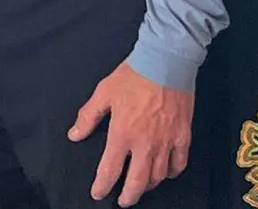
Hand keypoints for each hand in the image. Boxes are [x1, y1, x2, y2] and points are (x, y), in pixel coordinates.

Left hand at [69, 61, 193, 205]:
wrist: (166, 62)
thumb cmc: (133, 75)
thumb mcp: (104, 92)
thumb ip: (89, 116)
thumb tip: (74, 135)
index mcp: (122, 134)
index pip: (109, 170)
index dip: (102, 186)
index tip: (98, 194)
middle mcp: (144, 144)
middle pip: (137, 182)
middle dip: (128, 196)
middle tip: (123, 201)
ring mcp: (166, 142)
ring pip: (158, 176)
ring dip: (148, 185)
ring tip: (141, 186)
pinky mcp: (183, 136)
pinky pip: (179, 164)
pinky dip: (172, 172)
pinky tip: (166, 173)